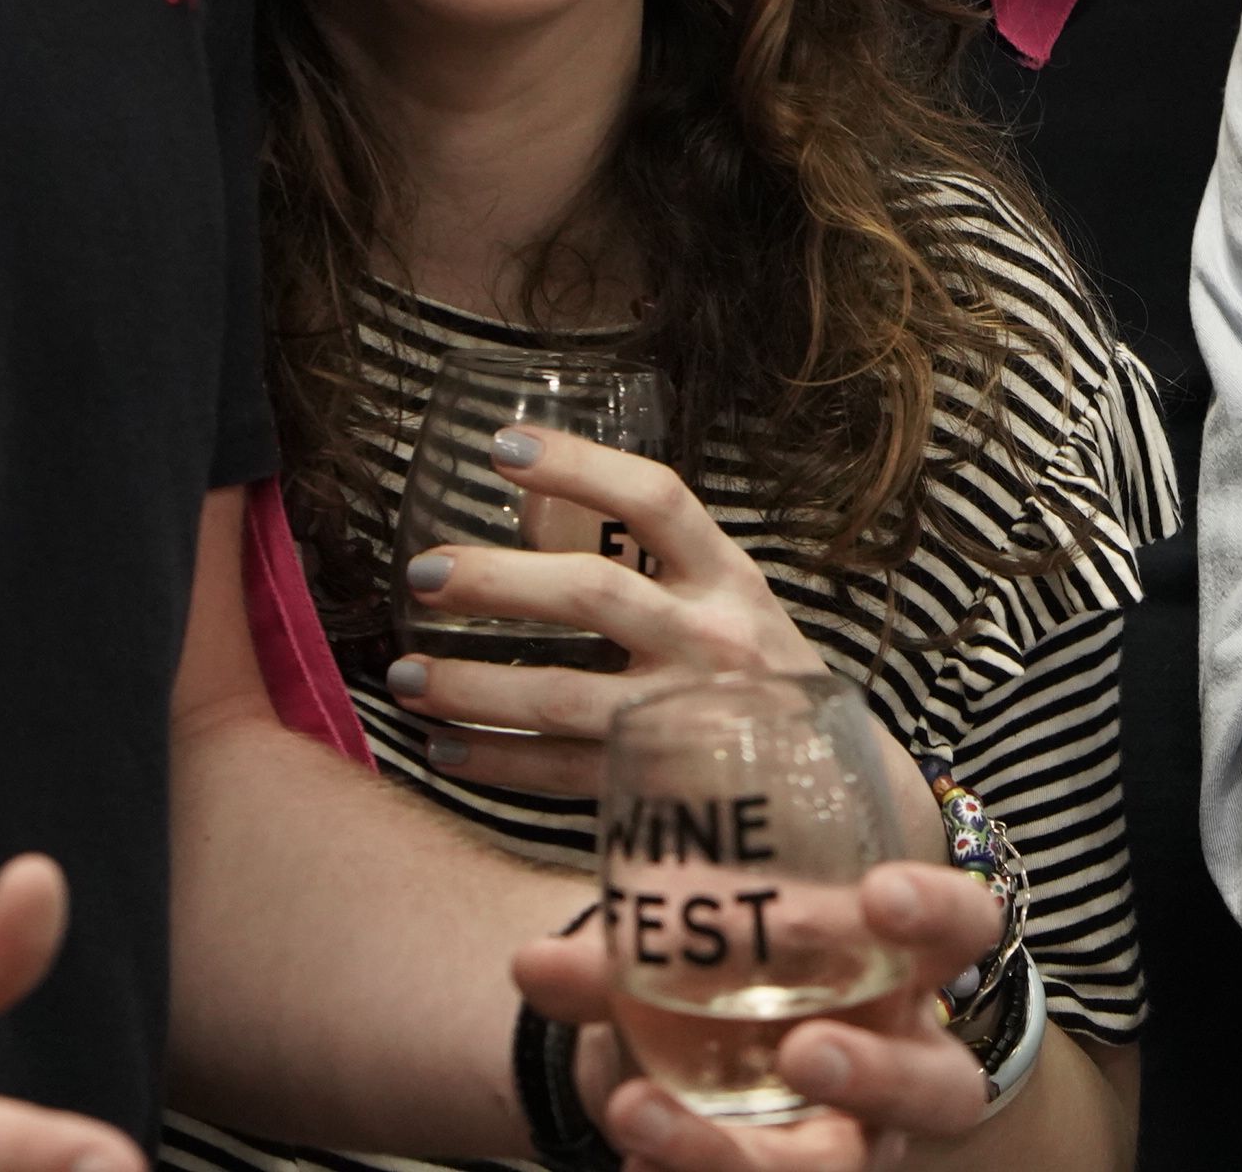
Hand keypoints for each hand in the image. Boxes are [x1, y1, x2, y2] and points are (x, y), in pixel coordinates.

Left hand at [386, 435, 931, 844]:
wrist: (835, 795)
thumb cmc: (759, 679)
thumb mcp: (725, 602)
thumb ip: (646, 562)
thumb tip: (530, 504)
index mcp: (728, 579)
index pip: (656, 499)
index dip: (578, 465)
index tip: (502, 447)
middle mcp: (713, 641)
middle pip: (592, 592)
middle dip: (496, 580)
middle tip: (423, 574)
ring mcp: (685, 719)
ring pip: (562, 696)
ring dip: (472, 685)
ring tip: (405, 677)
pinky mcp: (661, 788)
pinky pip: (560, 776)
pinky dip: (496, 763)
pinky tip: (445, 748)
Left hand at [510, 866, 1011, 1167]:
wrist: (715, 1067)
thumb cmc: (744, 984)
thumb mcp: (704, 952)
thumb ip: (629, 951)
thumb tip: (532, 964)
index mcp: (901, 973)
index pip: (963, 931)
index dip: (938, 913)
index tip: (876, 893)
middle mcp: (900, 1067)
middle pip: (937, 1088)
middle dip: (877, 1074)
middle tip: (803, 1050)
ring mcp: (855, 1143)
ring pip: (833, 1169)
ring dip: (734, 1153)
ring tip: (637, 1116)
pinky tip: (630, 1164)